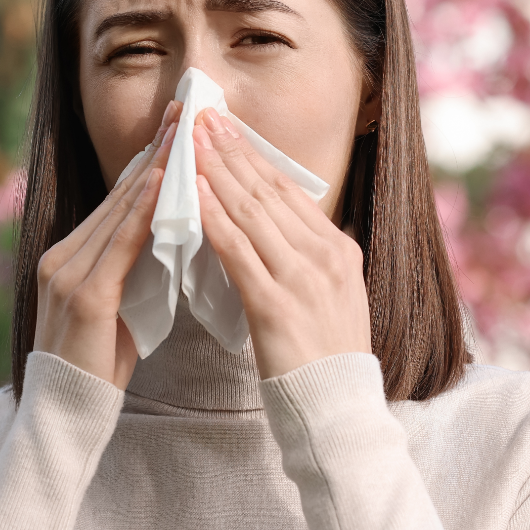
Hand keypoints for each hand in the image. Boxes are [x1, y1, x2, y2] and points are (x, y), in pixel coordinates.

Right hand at [33, 101, 179, 388]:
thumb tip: (174, 233)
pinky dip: (144, 212)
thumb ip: (135, 268)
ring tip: (184, 132)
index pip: (118, 199)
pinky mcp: (82, 296)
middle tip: (185, 108)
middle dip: (155, 149)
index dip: (149, 160)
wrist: (65, 415)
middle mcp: (62, 255)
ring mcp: (67, 273)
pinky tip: (166, 186)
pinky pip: (120, 245)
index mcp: (70, 255)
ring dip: (155, 169)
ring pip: (119, 211)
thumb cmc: (100, 365)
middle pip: (117, 193)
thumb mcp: (121, 305)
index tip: (177, 125)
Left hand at [192, 108, 371, 378]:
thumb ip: (310, 259)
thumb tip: (283, 226)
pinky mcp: (276, 306)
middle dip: (230, 151)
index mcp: (340, 250)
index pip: (289, 191)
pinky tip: (192, 196)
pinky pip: (238, 252)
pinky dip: (212, 219)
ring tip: (189, 143)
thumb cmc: (326, 359)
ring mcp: (302, 279)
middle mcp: (325, 257)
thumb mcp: (333, 296)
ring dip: (215, 173)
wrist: (337, 411)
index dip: (253, 156)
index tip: (226, 128)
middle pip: (268, 192)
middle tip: (201, 117)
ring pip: (251, 213)